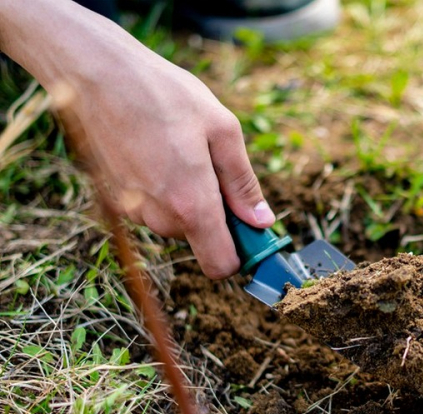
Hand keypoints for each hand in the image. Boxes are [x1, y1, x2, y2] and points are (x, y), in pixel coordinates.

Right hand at [0, 0, 274, 277]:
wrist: (94, 72)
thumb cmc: (164, 94)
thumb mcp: (222, 130)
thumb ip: (243, 183)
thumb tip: (261, 221)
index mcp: (191, 203)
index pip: (220, 265)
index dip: (239, 254)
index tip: (248, 232)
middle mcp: (158, 215)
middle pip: (199, 238)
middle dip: (213, 213)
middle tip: (211, 166)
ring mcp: (131, 209)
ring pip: (174, 222)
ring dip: (186, 198)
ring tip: (179, 149)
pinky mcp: (113, 198)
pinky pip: (150, 207)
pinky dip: (160, 189)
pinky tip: (155, 150)